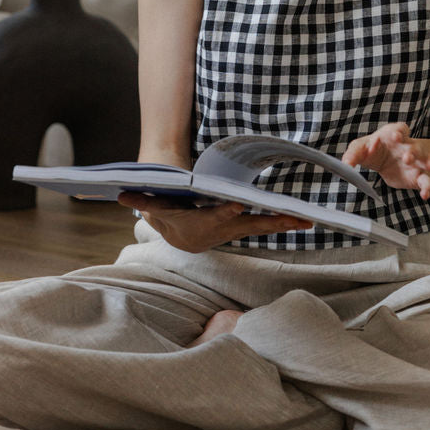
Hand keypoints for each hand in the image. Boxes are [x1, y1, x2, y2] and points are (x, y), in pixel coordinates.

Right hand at [116, 193, 312, 252]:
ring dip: (284, 223)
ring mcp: (235, 229)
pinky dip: (283, 222)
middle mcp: (222, 230)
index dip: (225, 212)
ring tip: (307, 220)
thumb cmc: (168, 215)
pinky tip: (303, 220)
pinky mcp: (244, 225)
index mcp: (201, 224)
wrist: (180, 237)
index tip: (238, 205)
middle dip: (269, 222)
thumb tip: (122, 192)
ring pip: (262, 225)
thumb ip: (142, 201)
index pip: (214, 217)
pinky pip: (267, 223)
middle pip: (248, 225)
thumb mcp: (155, 208)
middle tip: (292, 218)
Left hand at [342, 122, 429, 198]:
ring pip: (426, 159)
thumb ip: (353, 155)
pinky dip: (428, 187)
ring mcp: (414, 161)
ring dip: (428, 162)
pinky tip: (425, 194)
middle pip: (414, 146)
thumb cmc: (373, 150)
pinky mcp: (417, 176)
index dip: (399, 132)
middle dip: (413, 151)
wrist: (385, 162)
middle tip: (407, 157)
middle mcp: (406, 146)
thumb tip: (345, 165)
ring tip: (429, 167)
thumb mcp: (360, 149)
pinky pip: (426, 180)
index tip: (395, 136)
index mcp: (393, 136)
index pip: (400, 129)